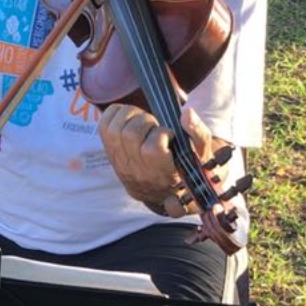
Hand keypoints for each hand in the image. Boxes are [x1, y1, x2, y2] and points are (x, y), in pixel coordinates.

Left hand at [98, 101, 217, 216]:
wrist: (163, 192)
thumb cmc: (185, 168)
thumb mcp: (202, 154)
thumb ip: (198, 133)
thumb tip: (186, 113)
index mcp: (162, 173)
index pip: (152, 149)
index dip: (161, 134)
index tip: (170, 134)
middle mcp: (137, 170)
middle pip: (130, 134)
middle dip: (145, 121)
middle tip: (155, 126)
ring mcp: (121, 163)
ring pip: (115, 129)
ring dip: (130, 117)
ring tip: (143, 122)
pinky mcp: (110, 154)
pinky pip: (104, 125)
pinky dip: (116, 114)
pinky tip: (130, 119)